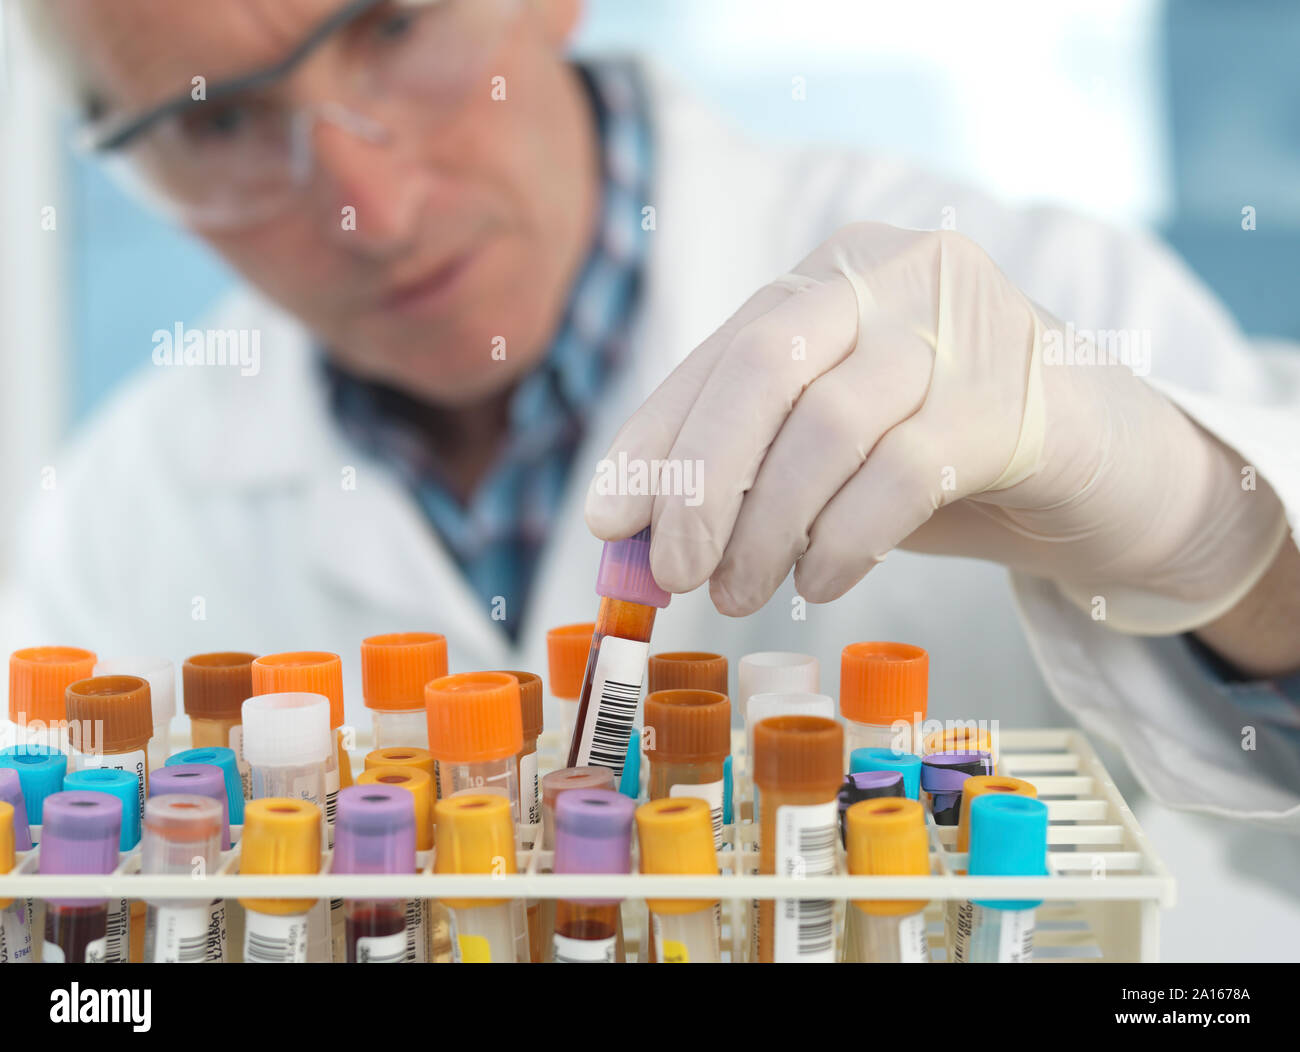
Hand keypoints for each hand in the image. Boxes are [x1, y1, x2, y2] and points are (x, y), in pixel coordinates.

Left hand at [585, 223, 1286, 631]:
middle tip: (675, 575)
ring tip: (740, 593)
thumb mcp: (832, 452)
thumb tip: (632, 531)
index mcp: (837, 274)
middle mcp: (896, 273)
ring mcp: (964, 323)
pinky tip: (820, 582)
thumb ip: (746, 470)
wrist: (1103, 466)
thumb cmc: (945, 454)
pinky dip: (842, 540)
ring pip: (828, 425)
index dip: (656, 439)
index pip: (721, 352)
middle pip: (764, 363)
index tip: (608, 520)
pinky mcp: (1016, 394)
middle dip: (702, 479)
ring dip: (766, 529)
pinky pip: (901, 473)